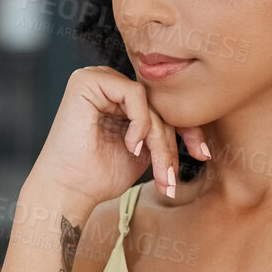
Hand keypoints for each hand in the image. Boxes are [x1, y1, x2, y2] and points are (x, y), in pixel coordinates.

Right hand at [26, 65, 209, 209]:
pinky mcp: (87, 80)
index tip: (202, 155)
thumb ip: (161, 132)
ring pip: (150, 102)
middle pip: (158, 105)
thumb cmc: (98, 178)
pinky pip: (134, 93)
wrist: (68, 191)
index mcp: (118, 100)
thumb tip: (196, 126)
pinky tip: (131, 145)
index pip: (162, 106)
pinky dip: (140, 122)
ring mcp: (97, 79)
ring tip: (157, 170)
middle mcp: (108, 85)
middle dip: (172, 143)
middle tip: (172, 176)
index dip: (187, 129)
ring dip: (158, 139)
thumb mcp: (143, 152)